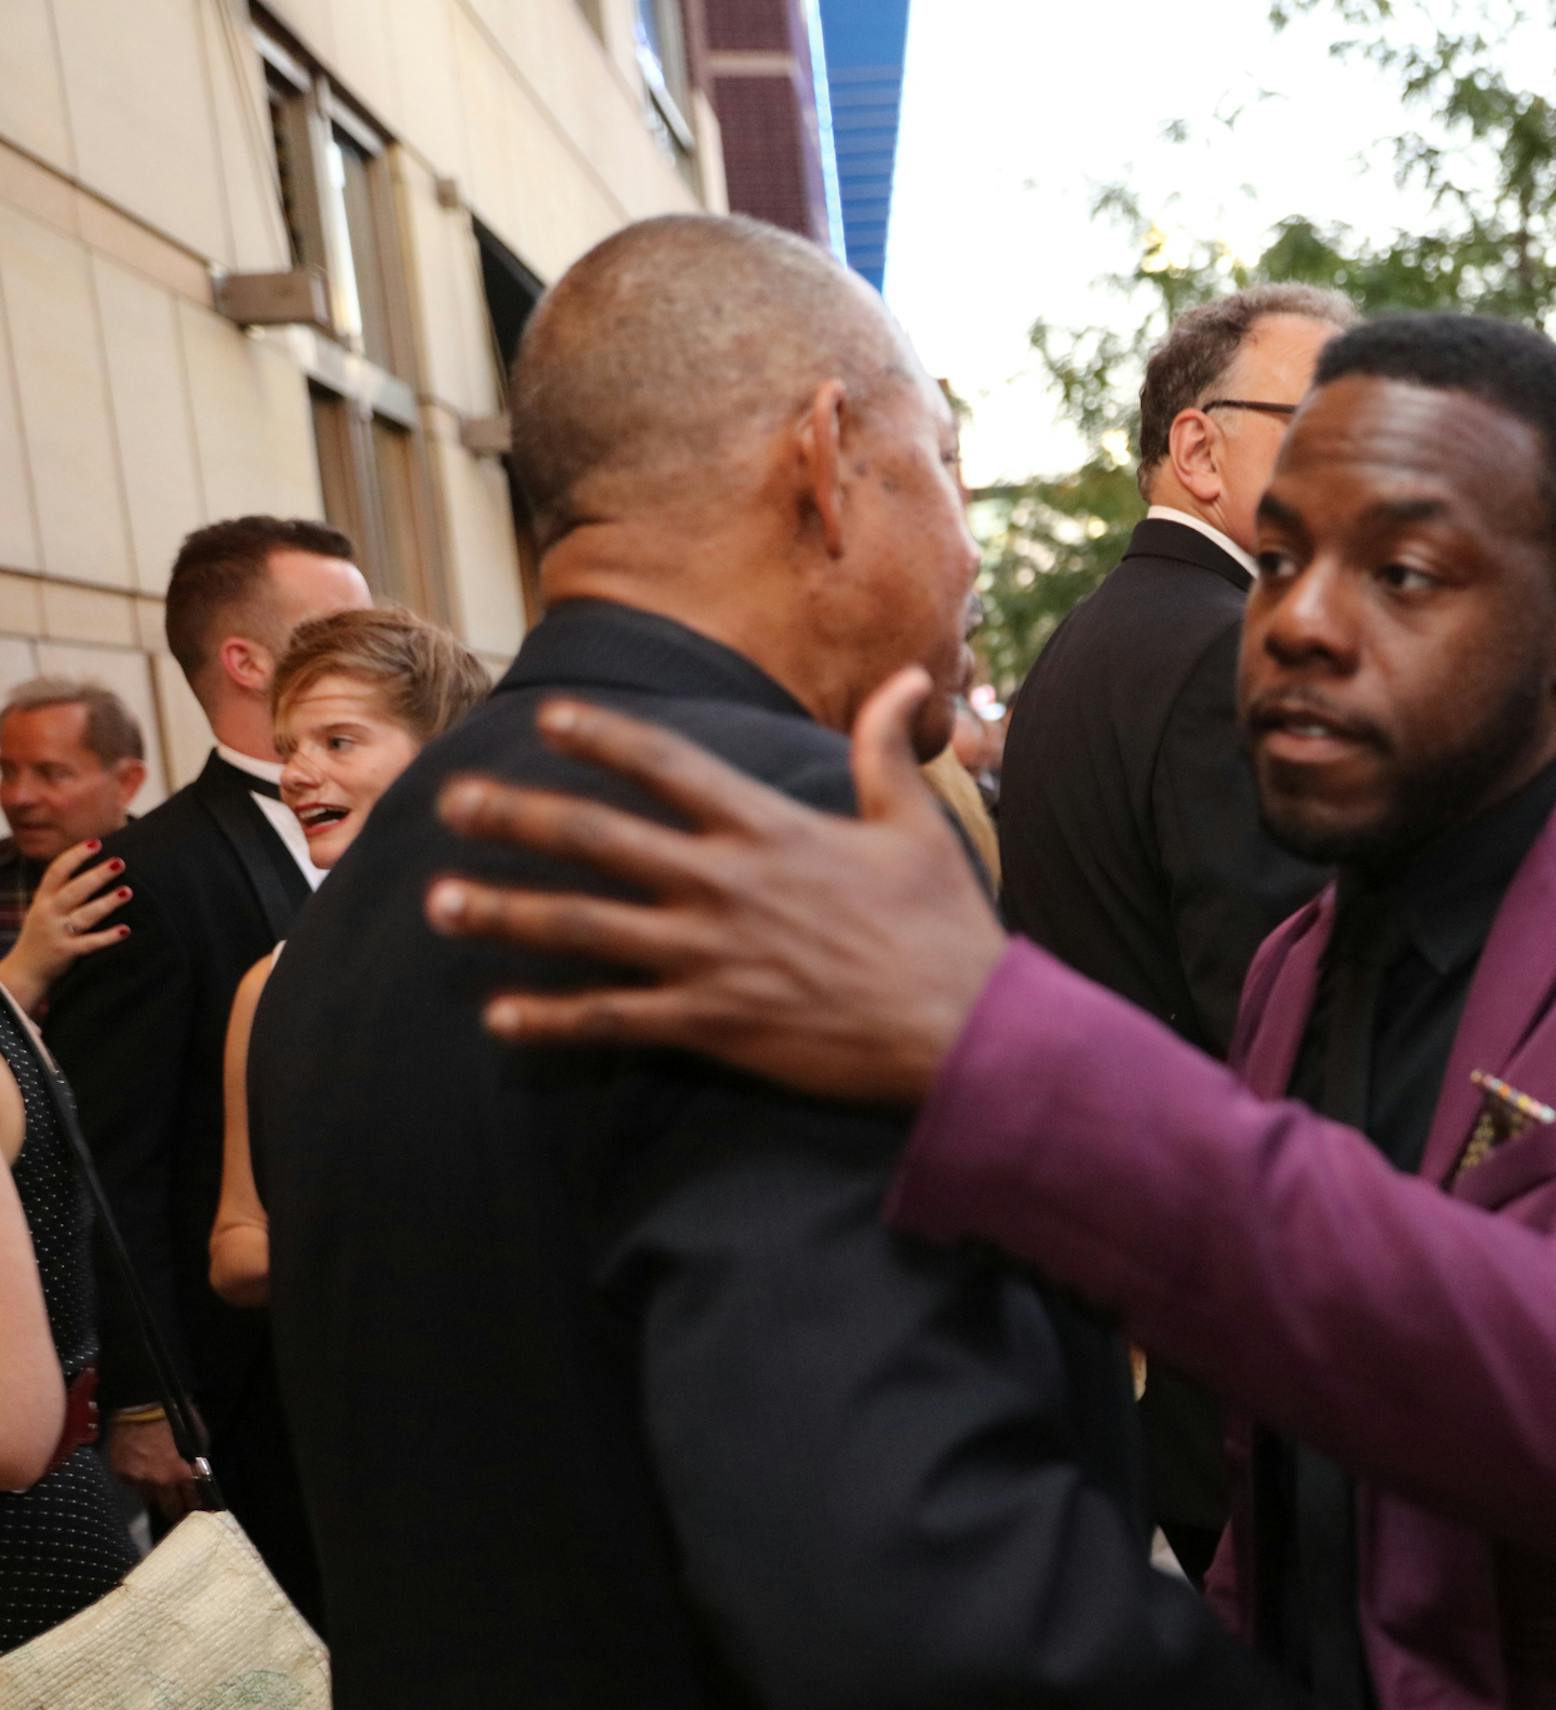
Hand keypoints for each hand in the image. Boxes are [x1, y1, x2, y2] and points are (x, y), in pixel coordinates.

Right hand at [0, 841, 129, 1012]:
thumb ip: (63, 890)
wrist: (24, 970)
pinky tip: (125, 931)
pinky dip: (107, 938)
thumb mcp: (44, 908)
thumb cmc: (42, 933)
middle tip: (120, 862)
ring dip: (107, 903)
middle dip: (97, 875)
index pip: (57, 871)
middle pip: (74, 890)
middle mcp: (48, 912)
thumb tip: (95, 868)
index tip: (96, 843)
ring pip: (85, 915)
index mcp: (43, 898)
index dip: (76, 856)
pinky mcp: (66, 952)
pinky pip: (90, 944)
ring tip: (128, 891)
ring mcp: (57, 932)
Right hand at [107, 1413, 200, 1522]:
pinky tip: (144, 1472)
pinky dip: (140, 1482)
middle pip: (168, 1507)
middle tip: (180, 1509)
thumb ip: (197, 1460)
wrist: (140, 1407)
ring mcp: (136, 1480)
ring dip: (156, 1494)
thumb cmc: (175, 1417)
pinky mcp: (121, 1475)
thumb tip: (198, 1472)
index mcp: (179, 1473)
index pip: (192, 1500)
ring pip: (149, 1498)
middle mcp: (157, 1482)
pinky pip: (134, 1485)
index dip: (197, 1505)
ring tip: (161, 1488)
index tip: (199, 1510)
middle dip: (176, 1509)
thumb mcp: (197, 1437)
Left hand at [426, 671, 1007, 1102]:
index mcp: (770, 828)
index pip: (667, 765)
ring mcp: (713, 956)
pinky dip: (553, 1020)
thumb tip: (910, 678)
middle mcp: (726, 883)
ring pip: (585, 928)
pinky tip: (499, 1018)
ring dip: (506, 913)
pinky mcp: (715, 1024)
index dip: (603, 736)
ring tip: (437, 904)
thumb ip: (885, 749)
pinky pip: (615, 1020)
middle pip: (598, 839)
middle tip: (449, 802)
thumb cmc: (943, 927)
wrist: (963, 1030)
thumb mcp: (918, 825)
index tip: (547, 718)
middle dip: (516, 818)